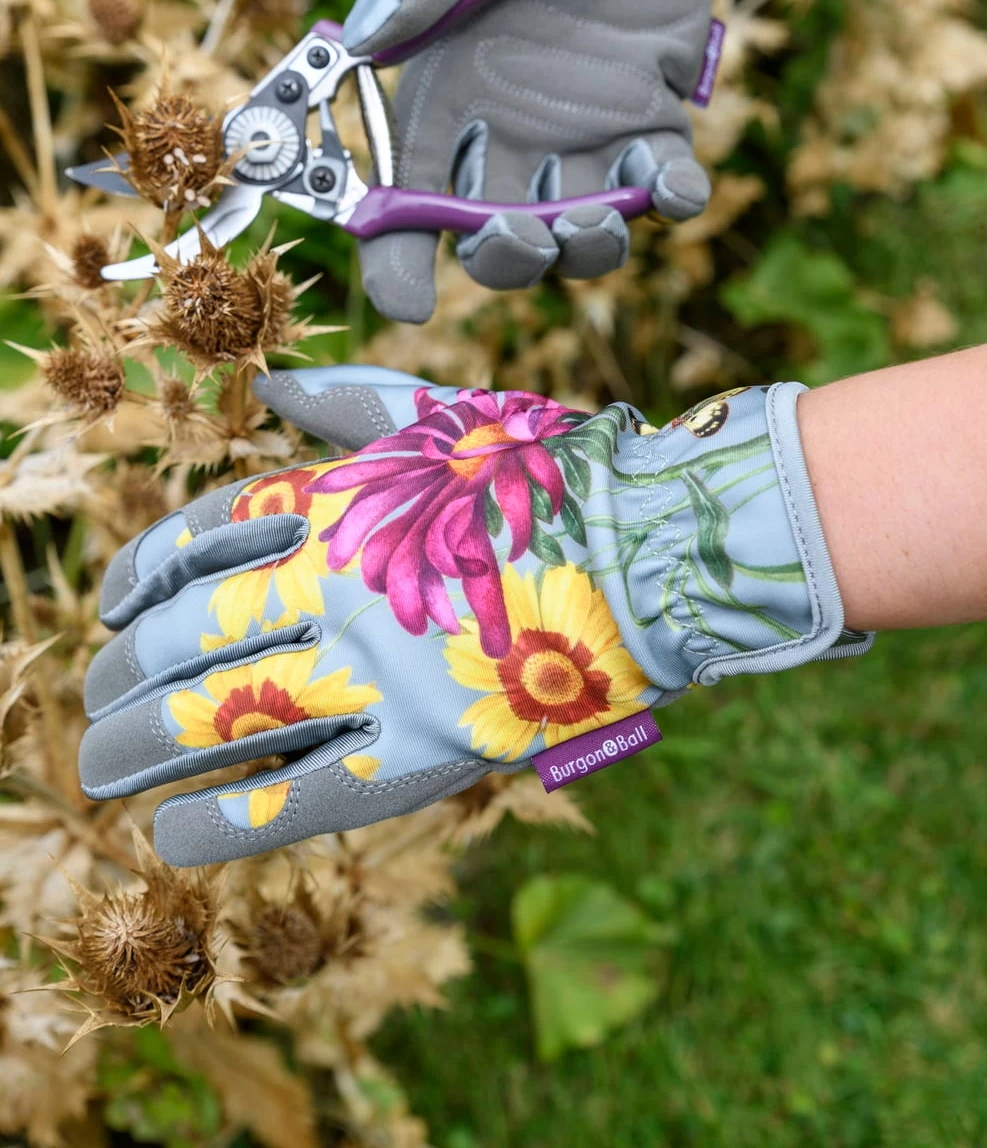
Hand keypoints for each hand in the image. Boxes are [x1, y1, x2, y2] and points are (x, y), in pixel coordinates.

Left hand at [80, 364, 853, 864]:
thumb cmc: (550, 474)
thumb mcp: (440, 417)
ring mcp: (383, 668)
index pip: (199, 539)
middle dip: (121, 679)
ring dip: (143, 746)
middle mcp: (343, 581)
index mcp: (341, 500)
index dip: (140, 577)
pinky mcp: (431, 747)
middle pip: (192, 635)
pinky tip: (173, 836)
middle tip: (90, 711)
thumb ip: (343, 406)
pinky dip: (227, 819)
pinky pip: (307, 793)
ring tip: (101, 770)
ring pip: (225, 715)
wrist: (659, 542)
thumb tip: (266, 387)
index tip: (113, 608)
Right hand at [343, 0, 795, 321]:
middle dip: (505, 260)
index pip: (409, 206)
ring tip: (596, 217)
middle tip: (520, 234)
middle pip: (497, 242)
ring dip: (585, 248)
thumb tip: (366, 42)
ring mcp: (588, 142)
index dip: (399, 264)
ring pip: (580, 237)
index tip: (408, 302)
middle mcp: (512, 141)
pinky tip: (670, 183)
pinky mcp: (655, 127)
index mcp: (450, 106)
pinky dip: (672, 200)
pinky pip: (665, 189)